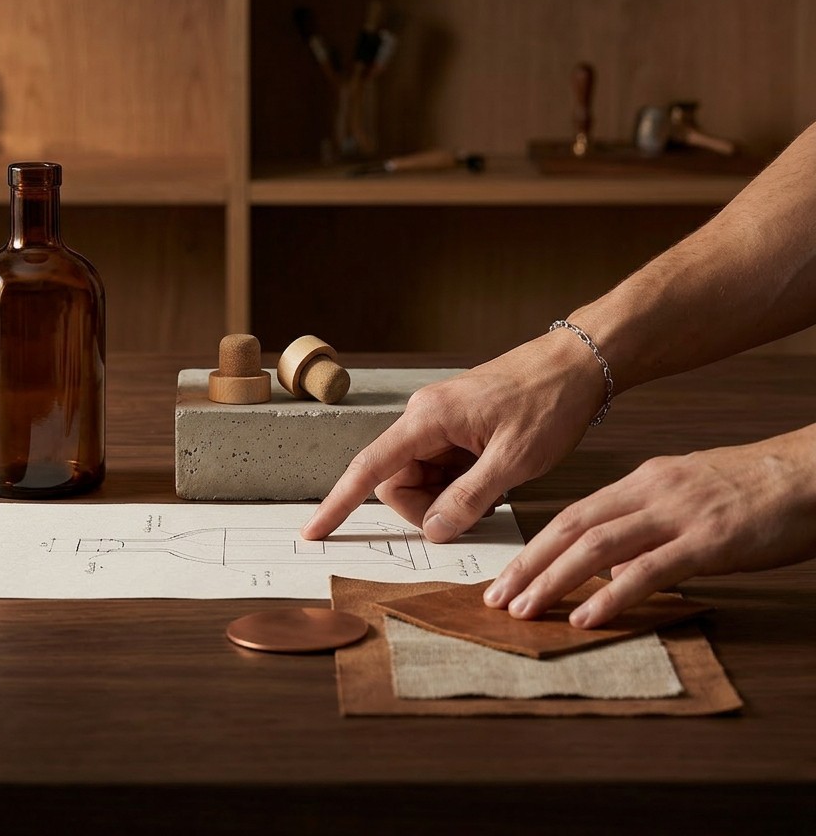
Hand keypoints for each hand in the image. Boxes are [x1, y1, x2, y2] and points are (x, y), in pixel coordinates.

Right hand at [301, 332, 605, 540]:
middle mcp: (424, 418)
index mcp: (427, 419)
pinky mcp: (457, 426)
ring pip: (422, 478)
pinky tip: (493, 478)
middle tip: (473, 513)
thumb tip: (432, 531)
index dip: (339, 504)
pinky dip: (461, 484)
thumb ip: (467, 499)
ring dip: (448, 497)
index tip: (314, 532)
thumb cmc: (550, 402)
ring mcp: (440, 422)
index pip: (369, 469)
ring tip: (494, 487)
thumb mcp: (513, 461)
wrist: (580, 362)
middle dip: (425, 508)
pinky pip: (442, 467)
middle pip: (397, 481)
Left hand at [484, 425, 815, 627]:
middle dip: (528, 564)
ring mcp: (677, 514)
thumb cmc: (752, 490)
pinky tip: (586, 616)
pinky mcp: (709, 540)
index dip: (533, 547)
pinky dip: (612, 594)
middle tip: (497, 598)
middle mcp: (650, 493)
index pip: (572, 515)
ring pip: (598, 547)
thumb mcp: (686, 498)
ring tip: (525, 609)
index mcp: (641, 482)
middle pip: (571, 528)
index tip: (505, 576)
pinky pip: (650, 569)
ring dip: (554, 580)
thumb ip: (645, 527)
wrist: (810, 473)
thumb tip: (610, 567)